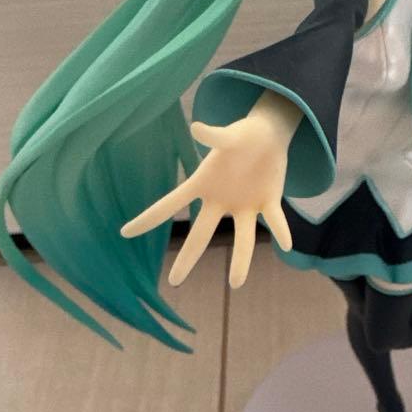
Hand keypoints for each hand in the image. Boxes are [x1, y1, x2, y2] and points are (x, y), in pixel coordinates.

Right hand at [119, 114, 292, 289]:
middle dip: (188, 257)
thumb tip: (196, 127)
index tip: (124, 232)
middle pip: (201, 234)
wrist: (268, 136)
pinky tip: (286, 244)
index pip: (170, 204)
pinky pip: (275, 220)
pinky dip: (281, 231)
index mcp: (203, 184)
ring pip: (242, 237)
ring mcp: (244, 205)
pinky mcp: (268, 202)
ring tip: (236, 283)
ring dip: (241, 259)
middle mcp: (220, 201)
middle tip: (174, 282)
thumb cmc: (241, 135)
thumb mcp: (228, 135)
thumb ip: (214, 136)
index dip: (148, 218)